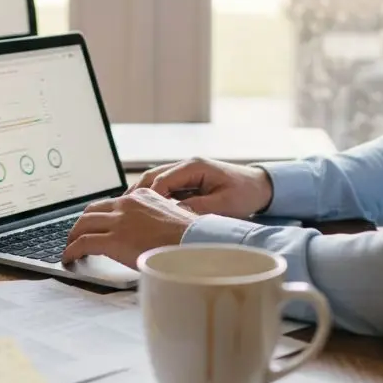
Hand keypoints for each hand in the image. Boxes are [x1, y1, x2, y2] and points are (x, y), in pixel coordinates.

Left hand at [61, 188, 196, 268]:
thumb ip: (156, 219)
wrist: (194, 245)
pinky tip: (70, 257)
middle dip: (82, 223)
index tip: (96, 224)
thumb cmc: (190, 238)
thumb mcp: (173, 217)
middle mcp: (128, 203)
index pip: (113, 202)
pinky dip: (72, 250)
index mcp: (142, 196)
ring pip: (83, 224)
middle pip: (92, 210)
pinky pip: (83, 243)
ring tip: (70, 247)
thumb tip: (151, 232)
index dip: (100, 215)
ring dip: (73, 236)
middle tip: (77, 235)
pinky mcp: (113, 239)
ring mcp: (119, 221)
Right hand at [125, 157, 273, 218]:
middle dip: (136, 195)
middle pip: (152, 177)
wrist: (260, 186)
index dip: (148, 197)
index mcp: (194, 167)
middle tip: (121, 212)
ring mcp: (185, 171)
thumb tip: (173, 216)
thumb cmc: (245, 194)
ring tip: (126, 213)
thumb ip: (197, 208)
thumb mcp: (223, 204)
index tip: (138, 213)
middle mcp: (186, 165)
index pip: (162, 180)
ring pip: (154, 180)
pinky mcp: (186, 180)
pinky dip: (151, 197)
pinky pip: (163, 186)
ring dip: (141, 195)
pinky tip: (143, 211)